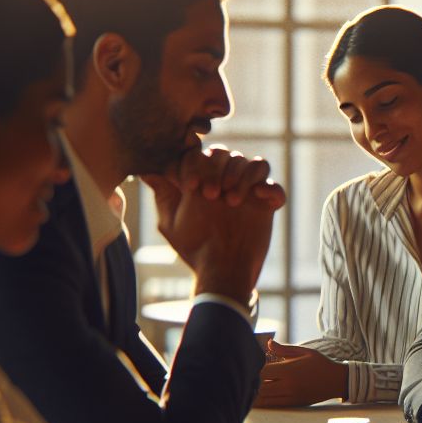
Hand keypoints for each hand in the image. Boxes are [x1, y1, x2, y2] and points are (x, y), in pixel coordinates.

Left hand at [141, 147, 282, 303]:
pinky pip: (274, 186)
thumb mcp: (173, 222)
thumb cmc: (193, 247)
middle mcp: (224, 181)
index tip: (190, 185)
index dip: (193, 163)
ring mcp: (247, 191)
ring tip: (232, 201)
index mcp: (202, 181)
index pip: (198, 153)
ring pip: (253, 163)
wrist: (222, 269)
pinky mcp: (266, 204)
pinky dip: (270, 189)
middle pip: (227, 153)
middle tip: (212, 195)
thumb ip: (164, 195)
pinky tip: (259, 198)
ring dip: (243, 176)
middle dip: (218, 168)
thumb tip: (146, 171)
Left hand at [256, 340, 348, 406]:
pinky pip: (272, 405)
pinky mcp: (293, 404)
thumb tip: (268, 343)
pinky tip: (258, 397)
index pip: (262, 372)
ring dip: (255, 394)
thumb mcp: (304, 352)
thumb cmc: (321, 364)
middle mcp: (288, 385)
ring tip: (249, 388)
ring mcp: (290, 396)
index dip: (253, 369)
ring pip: (264, 399)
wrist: (337, 381)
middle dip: (252, 383)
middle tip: (248, 377)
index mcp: (289, 370)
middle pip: (259, 387)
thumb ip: (284, 349)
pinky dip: (263, 402)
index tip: (252, 365)